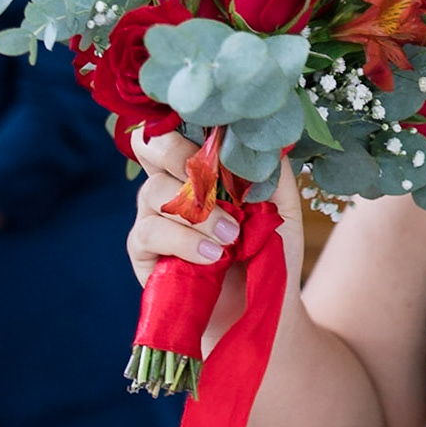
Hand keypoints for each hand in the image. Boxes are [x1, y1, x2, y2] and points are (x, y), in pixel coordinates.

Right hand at [127, 129, 304, 288]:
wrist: (261, 303)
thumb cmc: (269, 251)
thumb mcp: (282, 207)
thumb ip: (273, 171)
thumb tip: (265, 136)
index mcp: (198, 166)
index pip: (176, 127)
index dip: (186, 123)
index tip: (218, 138)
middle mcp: (169, 183)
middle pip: (149, 144)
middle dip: (181, 154)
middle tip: (215, 180)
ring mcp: (152, 215)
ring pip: (154, 191)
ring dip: (198, 212)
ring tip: (232, 238)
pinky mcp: (143, 251)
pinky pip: (151, 232)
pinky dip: (185, 241)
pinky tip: (212, 257)